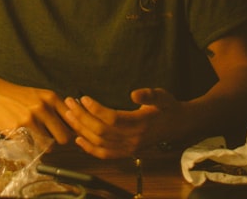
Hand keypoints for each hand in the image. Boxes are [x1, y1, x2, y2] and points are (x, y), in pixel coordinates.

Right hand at [0, 75, 76, 145]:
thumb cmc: (18, 96)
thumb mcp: (40, 95)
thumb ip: (56, 107)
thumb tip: (73, 123)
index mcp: (51, 98)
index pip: (72, 120)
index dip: (71, 129)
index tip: (68, 133)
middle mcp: (42, 108)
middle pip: (64, 137)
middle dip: (59, 141)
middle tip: (53, 140)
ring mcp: (30, 119)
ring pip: (49, 145)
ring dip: (45, 146)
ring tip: (38, 140)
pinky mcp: (18, 130)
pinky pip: (32, 147)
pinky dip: (31, 147)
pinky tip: (27, 140)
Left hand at [62, 87, 182, 158]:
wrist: (177, 124)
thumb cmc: (167, 107)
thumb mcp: (162, 95)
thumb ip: (149, 94)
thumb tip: (134, 93)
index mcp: (141, 124)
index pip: (112, 119)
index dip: (96, 109)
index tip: (83, 98)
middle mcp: (133, 139)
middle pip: (101, 131)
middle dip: (82, 117)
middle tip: (70, 102)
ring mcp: (129, 148)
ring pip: (99, 143)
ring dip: (81, 129)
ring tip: (69, 114)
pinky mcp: (126, 152)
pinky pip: (104, 154)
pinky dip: (89, 148)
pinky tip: (78, 139)